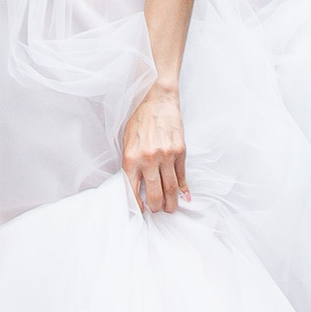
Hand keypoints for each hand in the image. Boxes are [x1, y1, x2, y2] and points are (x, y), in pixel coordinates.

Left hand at [122, 75, 188, 217]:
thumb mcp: (127, 141)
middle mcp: (149, 159)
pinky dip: (183, 189)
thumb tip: (138, 185)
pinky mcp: (180, 151)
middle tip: (157, 211)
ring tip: (171, 209)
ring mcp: (166, 156)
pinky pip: (181, 175)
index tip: (140, 211)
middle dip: (156, 207)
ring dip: (171, 202)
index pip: (132, 190)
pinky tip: (184, 196)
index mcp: (131, 157)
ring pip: (170, 188)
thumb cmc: (140, 120)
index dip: (137, 204)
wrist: (158, 100)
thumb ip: (131, 164)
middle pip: (154, 193)